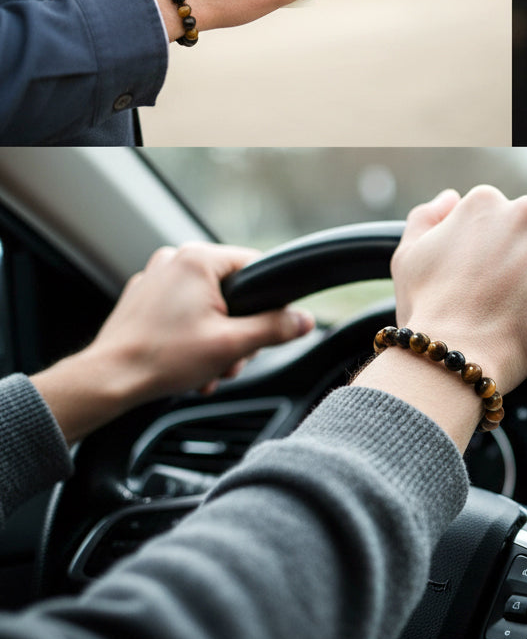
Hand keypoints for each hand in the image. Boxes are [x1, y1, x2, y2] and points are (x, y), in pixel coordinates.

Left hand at [31, 244, 314, 443]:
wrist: (108, 380)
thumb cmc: (163, 359)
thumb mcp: (233, 345)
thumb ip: (275, 328)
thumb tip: (305, 320)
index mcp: (198, 259)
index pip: (254, 265)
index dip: (267, 299)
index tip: (266, 327)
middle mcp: (174, 259)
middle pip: (230, 289)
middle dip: (236, 329)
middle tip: (231, 359)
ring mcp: (154, 277)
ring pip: (206, 303)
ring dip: (215, 336)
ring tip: (208, 368)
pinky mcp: (142, 297)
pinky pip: (181, 309)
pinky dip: (190, 333)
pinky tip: (188, 362)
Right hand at [390, 186, 526, 392]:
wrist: (457, 353)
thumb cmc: (429, 312)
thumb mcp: (409, 257)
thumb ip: (428, 218)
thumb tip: (451, 197)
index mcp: (485, 202)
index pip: (506, 222)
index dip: (500, 257)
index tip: (493, 283)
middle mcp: (525, 210)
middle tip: (513, 302)